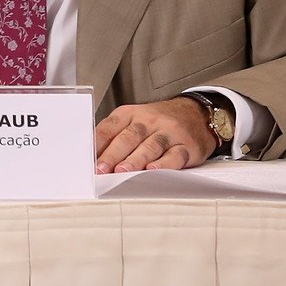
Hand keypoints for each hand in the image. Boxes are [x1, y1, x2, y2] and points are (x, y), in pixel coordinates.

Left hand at [93, 96, 217, 173]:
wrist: (196, 114)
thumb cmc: (158, 122)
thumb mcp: (135, 120)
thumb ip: (116, 135)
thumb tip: (94, 157)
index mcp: (130, 114)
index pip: (110, 127)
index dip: (98, 144)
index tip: (88, 160)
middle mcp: (149, 121)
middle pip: (129, 137)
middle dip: (113, 154)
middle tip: (102, 169)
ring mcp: (169, 132)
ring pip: (150, 146)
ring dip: (135, 160)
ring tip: (122, 172)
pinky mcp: (187, 146)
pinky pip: (175, 155)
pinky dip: (164, 164)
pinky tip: (153, 172)